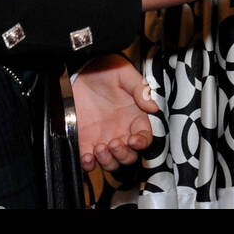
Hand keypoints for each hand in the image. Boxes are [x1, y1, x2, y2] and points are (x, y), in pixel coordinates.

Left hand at [70, 54, 158, 170]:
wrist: (80, 68)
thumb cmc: (105, 69)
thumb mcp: (125, 74)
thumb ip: (140, 89)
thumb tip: (153, 107)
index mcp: (134, 117)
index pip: (145, 137)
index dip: (142, 143)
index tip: (134, 140)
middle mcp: (121, 130)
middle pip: (129, 156)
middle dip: (123, 155)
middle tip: (114, 143)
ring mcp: (103, 137)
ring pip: (112, 162)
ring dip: (108, 162)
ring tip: (100, 148)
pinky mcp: (85, 140)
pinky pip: (89, 161)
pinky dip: (88, 165)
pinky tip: (87, 157)